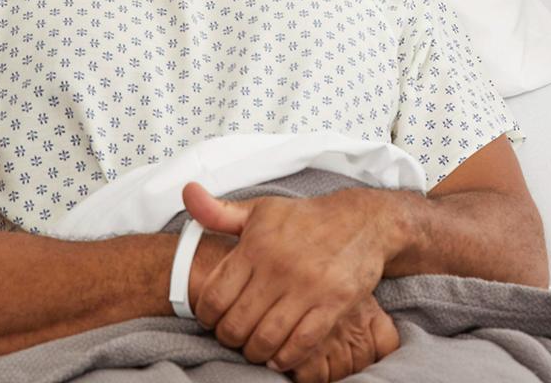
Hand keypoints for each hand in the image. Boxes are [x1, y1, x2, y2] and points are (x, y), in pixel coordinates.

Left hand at [182, 182, 396, 371]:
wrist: (363, 221)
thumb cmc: (305, 219)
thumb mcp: (262, 210)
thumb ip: (219, 211)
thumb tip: (187, 193)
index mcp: (257, 245)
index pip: (214, 298)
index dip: (207, 317)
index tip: (216, 317)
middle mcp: (280, 267)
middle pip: (235, 326)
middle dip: (230, 338)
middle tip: (237, 334)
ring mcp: (308, 287)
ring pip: (264, 341)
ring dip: (255, 352)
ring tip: (257, 346)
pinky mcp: (333, 303)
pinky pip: (299, 345)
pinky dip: (285, 358)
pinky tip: (281, 353)